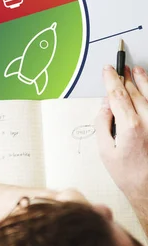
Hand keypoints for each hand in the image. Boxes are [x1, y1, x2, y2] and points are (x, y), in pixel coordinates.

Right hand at [96, 65, 147, 205]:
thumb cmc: (131, 176)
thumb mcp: (105, 151)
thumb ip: (102, 124)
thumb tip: (105, 107)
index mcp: (130, 126)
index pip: (117, 94)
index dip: (111, 79)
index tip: (108, 70)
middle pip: (134, 91)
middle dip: (125, 78)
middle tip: (119, 69)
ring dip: (143, 80)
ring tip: (137, 70)